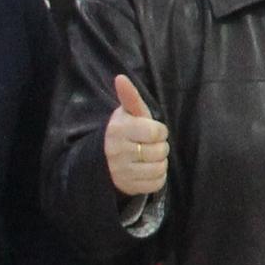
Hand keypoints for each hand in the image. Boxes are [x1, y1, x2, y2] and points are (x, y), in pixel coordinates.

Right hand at [102, 74, 169, 199]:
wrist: (104, 160)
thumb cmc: (125, 132)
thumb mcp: (128, 114)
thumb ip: (130, 97)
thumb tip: (120, 77)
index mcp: (119, 130)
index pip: (156, 132)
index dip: (159, 131)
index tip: (152, 131)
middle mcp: (117, 152)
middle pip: (160, 151)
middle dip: (160, 146)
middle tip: (149, 145)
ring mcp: (121, 172)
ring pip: (160, 168)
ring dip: (160, 162)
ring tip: (149, 156)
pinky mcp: (128, 187)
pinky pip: (157, 183)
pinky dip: (158, 176)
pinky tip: (148, 169)